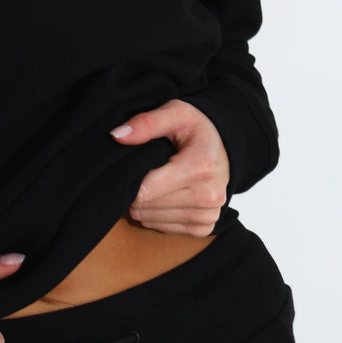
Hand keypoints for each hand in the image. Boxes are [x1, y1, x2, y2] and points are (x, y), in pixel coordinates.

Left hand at [110, 99, 229, 237]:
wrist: (224, 147)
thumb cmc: (196, 129)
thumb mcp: (174, 113)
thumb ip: (146, 123)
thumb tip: (117, 135)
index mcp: (200, 167)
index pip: (146, 190)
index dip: (131, 178)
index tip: (134, 165)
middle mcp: (208, 195)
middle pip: (147, 206)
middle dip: (136, 191)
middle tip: (143, 172)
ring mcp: (208, 215)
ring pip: (152, 220)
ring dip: (145, 204)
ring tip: (153, 182)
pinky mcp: (204, 228)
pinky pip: (164, 229)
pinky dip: (156, 215)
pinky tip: (162, 196)